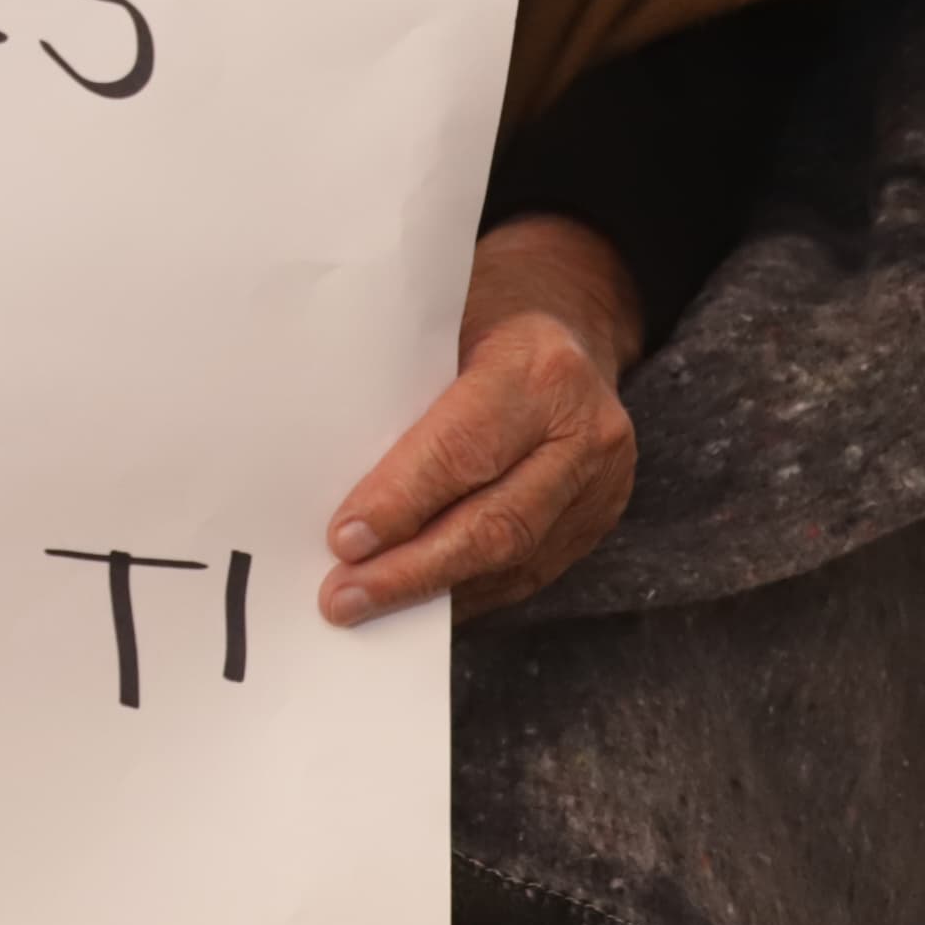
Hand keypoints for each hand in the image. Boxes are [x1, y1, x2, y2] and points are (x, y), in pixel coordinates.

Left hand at [320, 215, 640, 627]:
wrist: (570, 322)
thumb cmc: (483, 317)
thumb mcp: (441, 326)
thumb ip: (403, 391)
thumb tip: (323, 473)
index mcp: (540, 368)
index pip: (464, 449)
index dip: (401, 502)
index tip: (342, 541)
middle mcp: (584, 430)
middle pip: (494, 522)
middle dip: (412, 569)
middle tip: (343, 597)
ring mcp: (602, 482)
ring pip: (513, 557)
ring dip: (435, 591)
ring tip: (367, 608)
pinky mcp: (599, 516)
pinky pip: (529, 570)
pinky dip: (468, 590)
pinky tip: (419, 604)